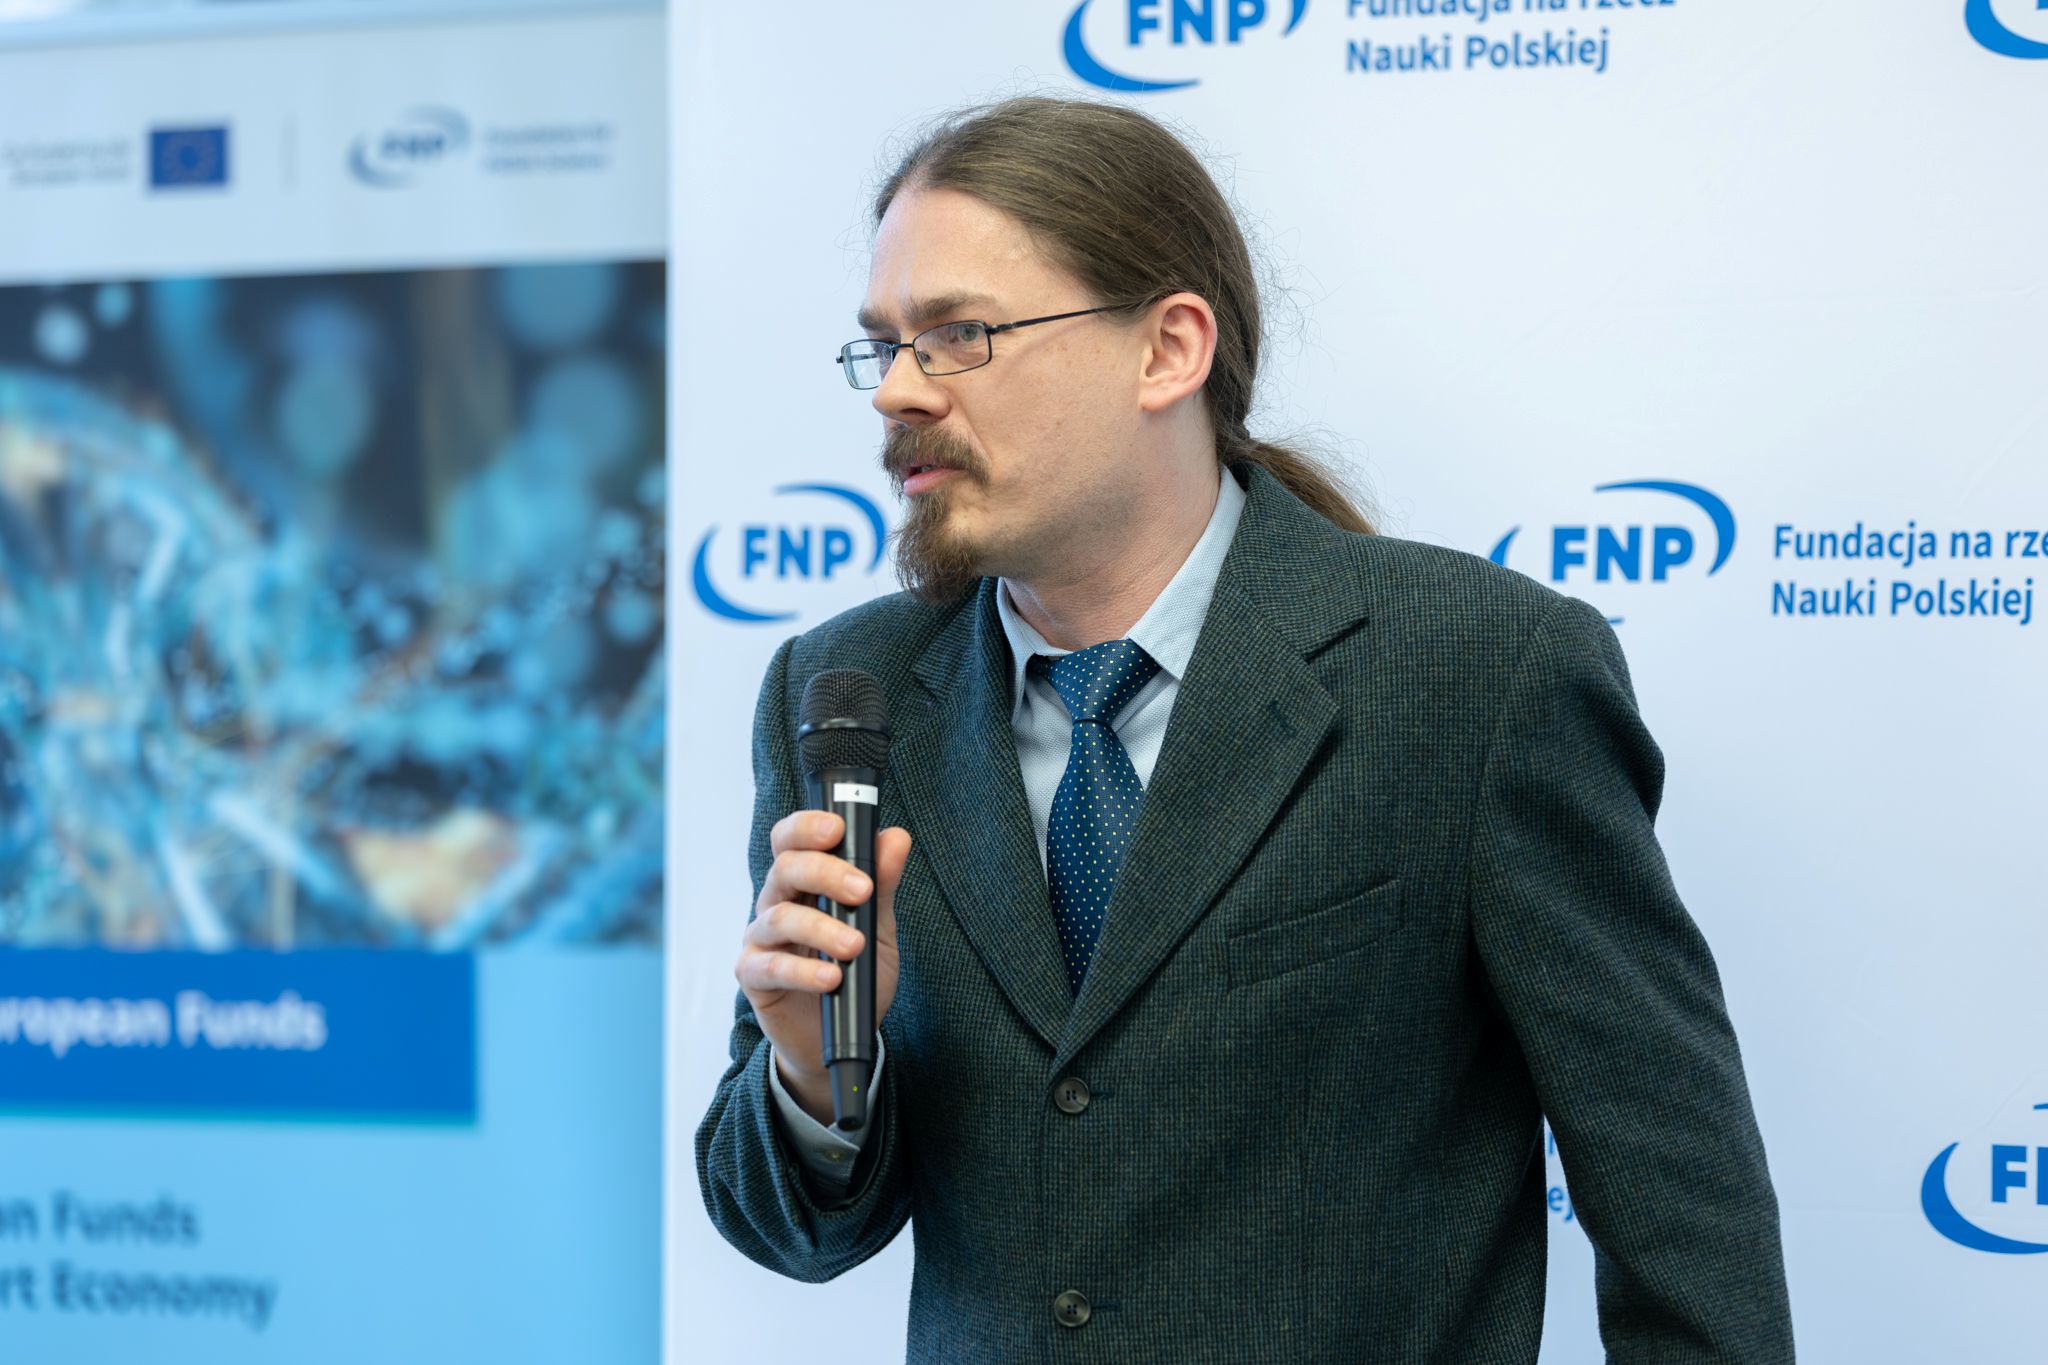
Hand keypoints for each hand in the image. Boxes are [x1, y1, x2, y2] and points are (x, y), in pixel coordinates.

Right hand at [736, 810, 909, 1124]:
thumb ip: (883, 884)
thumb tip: (896, 837)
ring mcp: (761, 939)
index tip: (837, 828)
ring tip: (854, 947)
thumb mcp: (878, 928)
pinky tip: (831, 978)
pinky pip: (770, 966)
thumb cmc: (855, 973)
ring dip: (821, 929)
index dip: (806, 827)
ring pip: (780, 918)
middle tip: (863, 891)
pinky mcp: (753, 977)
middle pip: (786, 870)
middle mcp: (776, 903)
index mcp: (802, 882)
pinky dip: (803, 971)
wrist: (839, 1035)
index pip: (791, 841)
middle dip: (825, 874)